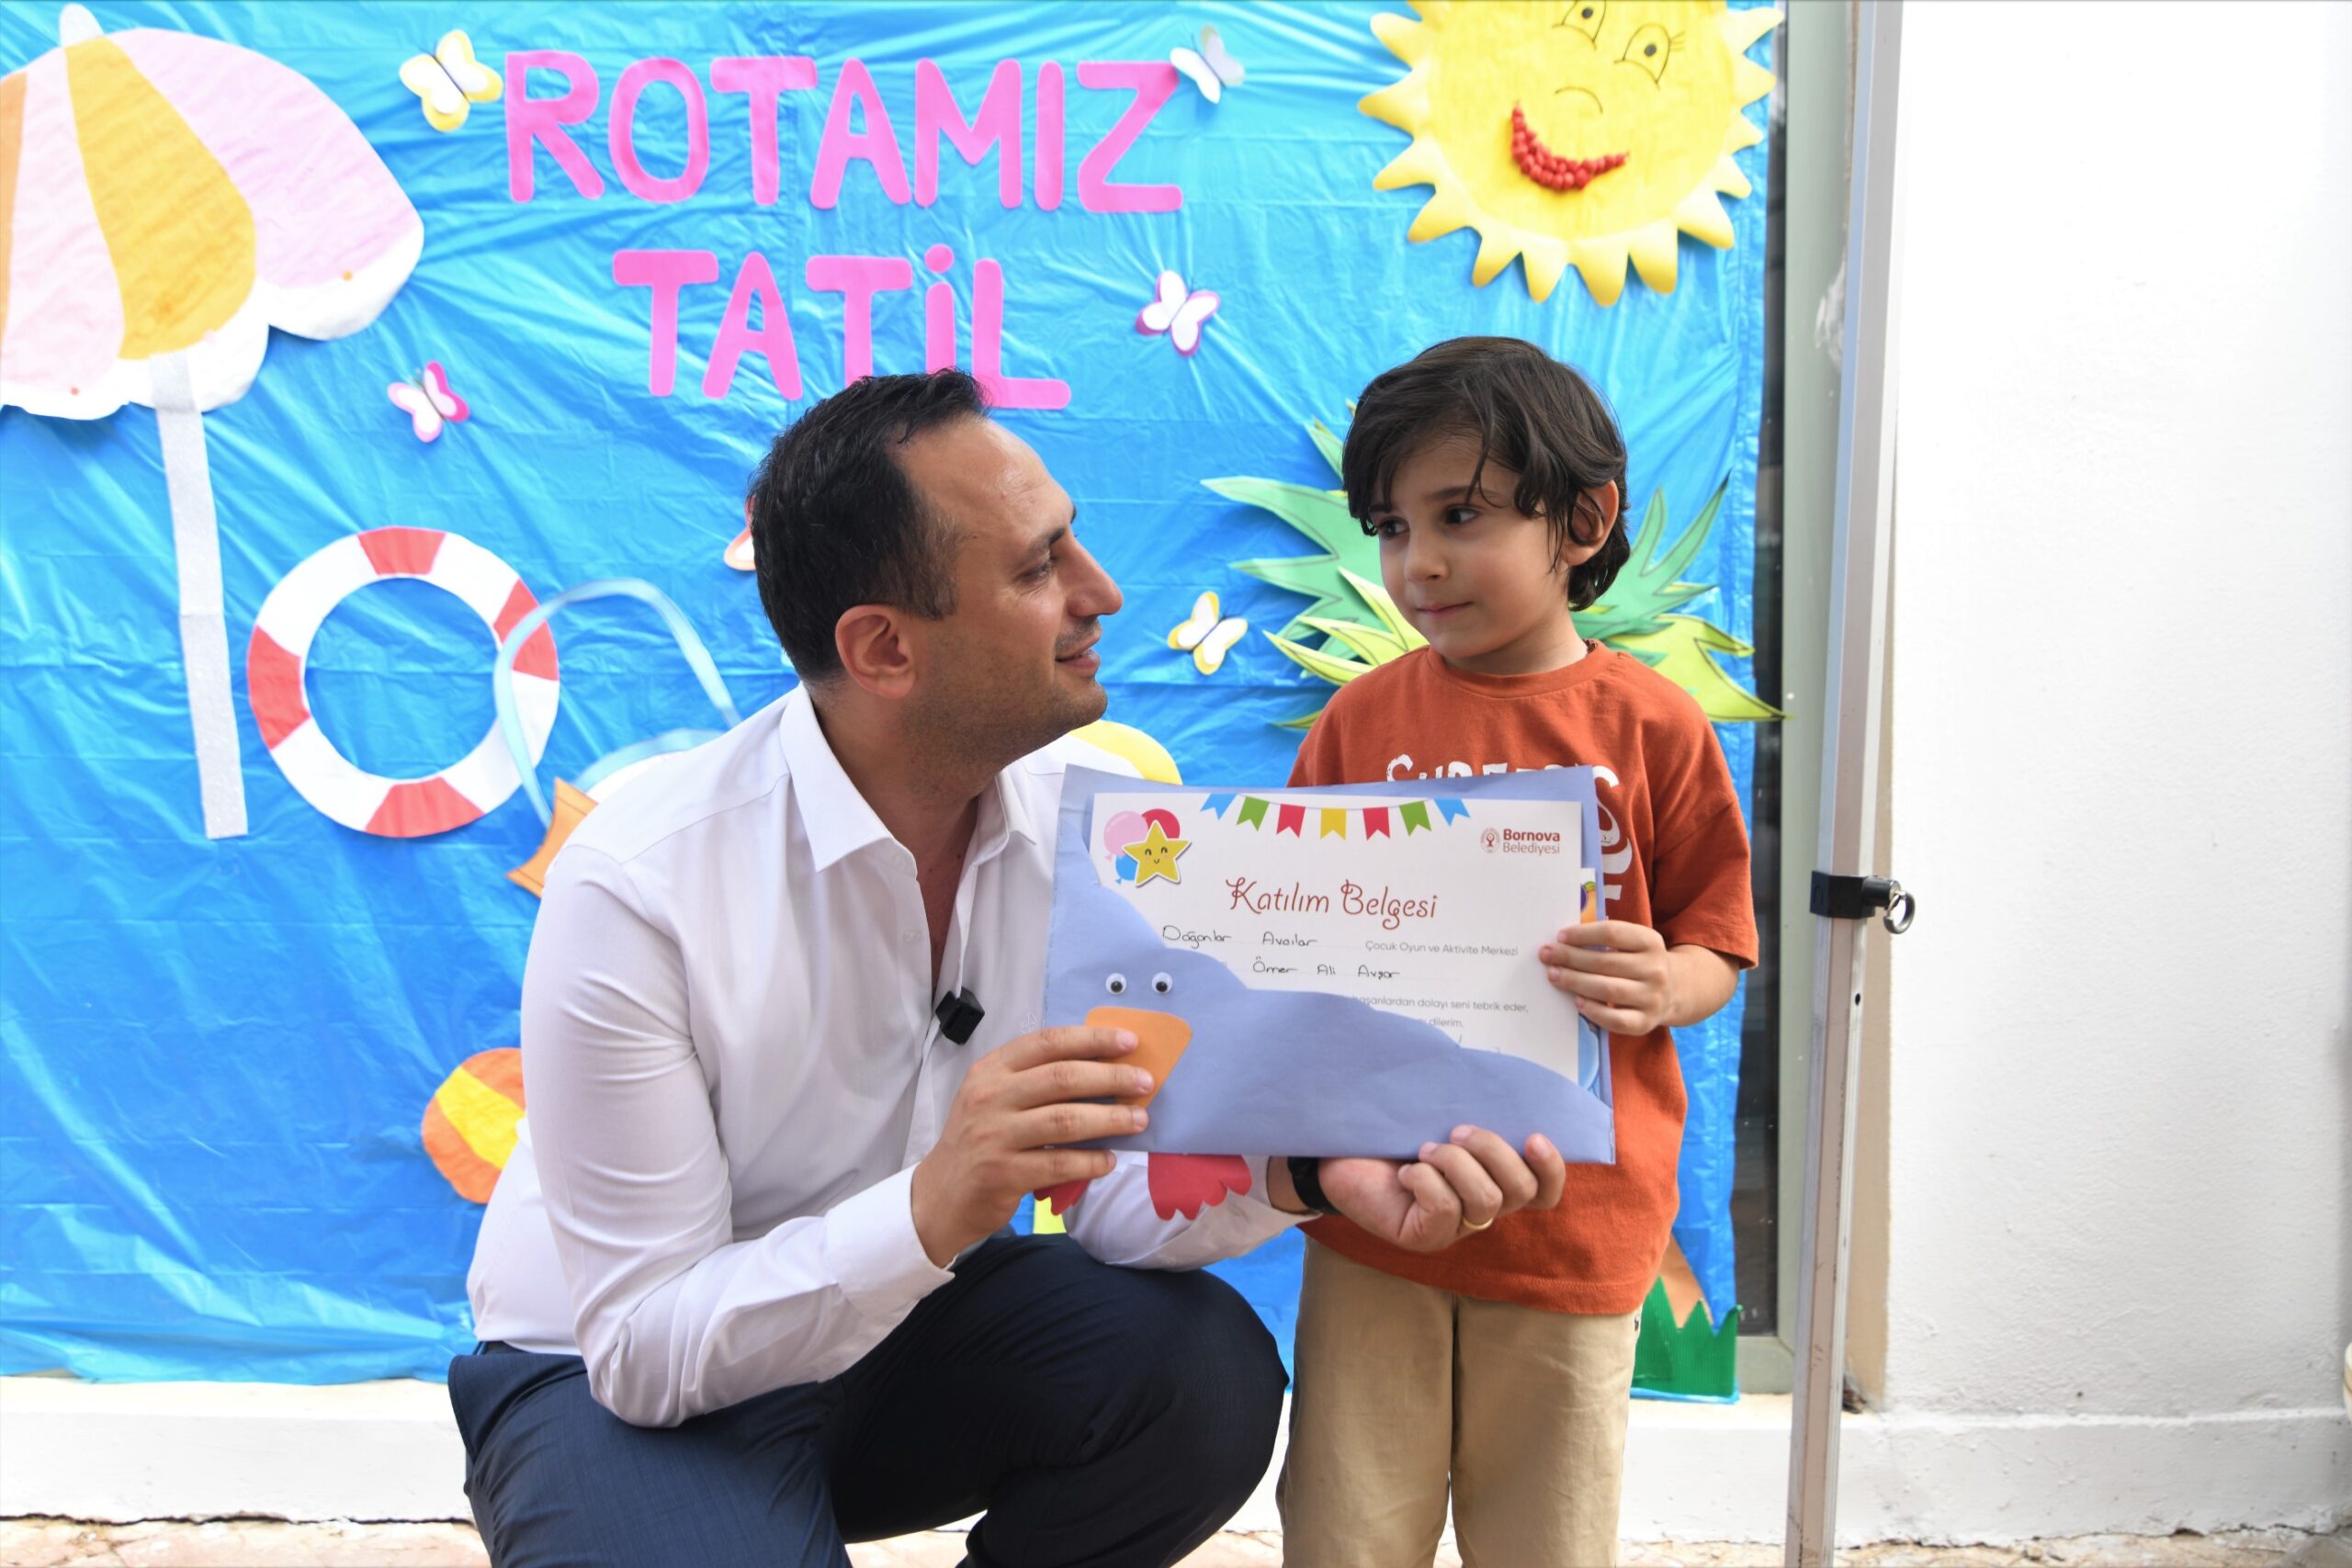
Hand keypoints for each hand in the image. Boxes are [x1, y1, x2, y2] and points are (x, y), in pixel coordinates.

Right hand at [910, 1027, 1153, 1266]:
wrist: (941, 1194)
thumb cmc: (981, 1139)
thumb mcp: (995, 1097)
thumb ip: (1035, 1079)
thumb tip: (1104, 1066)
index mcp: (992, 1070)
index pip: (1047, 1042)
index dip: (1092, 1039)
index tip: (1130, 1042)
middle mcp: (990, 1097)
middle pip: (1062, 1078)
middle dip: (1111, 1077)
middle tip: (1145, 1082)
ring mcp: (994, 1136)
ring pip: (1065, 1121)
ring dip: (1110, 1119)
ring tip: (1140, 1120)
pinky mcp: (1002, 1173)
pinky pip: (1058, 1164)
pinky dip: (1090, 1161)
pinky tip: (1109, 1160)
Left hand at [1314, 1127, 1566, 1252]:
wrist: (1338, 1149)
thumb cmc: (1392, 1128)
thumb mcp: (1436, 1114)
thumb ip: (1472, 1108)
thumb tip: (1499, 1083)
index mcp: (1494, 1178)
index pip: (1544, 1191)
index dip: (1551, 1169)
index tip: (1533, 1136)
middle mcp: (1481, 1207)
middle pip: (1519, 1191)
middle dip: (1492, 1151)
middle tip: (1455, 1130)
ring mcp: (1454, 1227)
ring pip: (1485, 1200)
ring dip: (1455, 1163)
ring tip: (1424, 1150)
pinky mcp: (1424, 1237)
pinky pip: (1444, 1210)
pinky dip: (1425, 1181)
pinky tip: (1404, 1172)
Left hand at [1541, 919, 1673, 1034]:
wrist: (1674, 990)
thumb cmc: (1639, 962)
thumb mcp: (1633, 943)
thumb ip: (1606, 939)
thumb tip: (1563, 941)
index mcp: (1650, 942)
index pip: (1612, 933)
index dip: (1583, 934)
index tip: (1560, 936)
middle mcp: (1655, 969)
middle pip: (1605, 962)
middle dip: (1570, 958)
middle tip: (1547, 955)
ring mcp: (1652, 998)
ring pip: (1607, 990)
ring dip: (1575, 981)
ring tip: (1554, 975)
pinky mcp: (1646, 1022)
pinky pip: (1615, 1020)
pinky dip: (1593, 1011)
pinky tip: (1576, 1001)